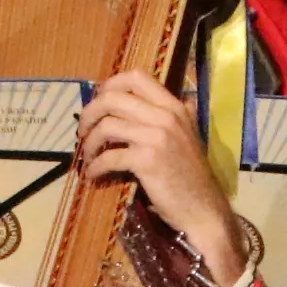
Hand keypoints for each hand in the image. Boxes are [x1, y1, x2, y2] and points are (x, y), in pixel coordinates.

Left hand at [78, 70, 247, 285]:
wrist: (204, 209)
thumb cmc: (191, 176)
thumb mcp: (186, 137)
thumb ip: (169, 117)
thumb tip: (145, 102)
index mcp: (174, 107)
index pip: (136, 78)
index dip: (110, 85)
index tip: (98, 100)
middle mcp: (165, 116)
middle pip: (113, 99)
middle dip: (90, 112)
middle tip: (83, 130)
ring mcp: (156, 137)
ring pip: (107, 126)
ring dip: (89, 142)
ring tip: (87, 156)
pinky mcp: (147, 161)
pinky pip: (109, 156)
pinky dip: (95, 166)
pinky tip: (93, 175)